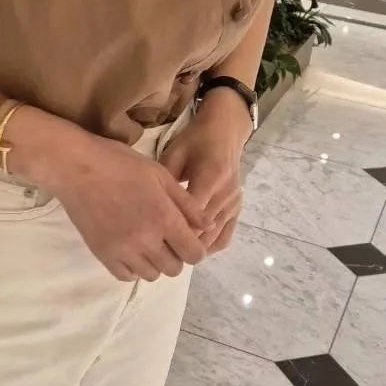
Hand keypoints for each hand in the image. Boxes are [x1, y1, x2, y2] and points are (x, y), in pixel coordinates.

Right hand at [30, 126, 207, 281]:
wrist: (75, 168)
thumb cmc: (120, 164)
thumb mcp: (161, 175)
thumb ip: (187, 204)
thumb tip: (208, 225)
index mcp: (164, 218)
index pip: (194, 254)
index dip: (196, 249)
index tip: (188, 239)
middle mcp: (145, 240)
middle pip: (174, 268)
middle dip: (176, 256)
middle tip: (167, 238)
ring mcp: (122, 250)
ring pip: (152, 274)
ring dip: (155, 262)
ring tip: (148, 243)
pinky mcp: (102, 254)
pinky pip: (126, 276)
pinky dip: (134, 268)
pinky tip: (131, 250)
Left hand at [160, 92, 250, 253]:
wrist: (224, 132)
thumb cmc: (195, 140)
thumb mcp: (175, 153)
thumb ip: (165, 181)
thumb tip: (147, 208)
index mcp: (211, 176)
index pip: (192, 214)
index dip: (173, 230)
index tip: (153, 238)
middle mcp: (226, 193)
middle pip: (203, 230)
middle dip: (180, 243)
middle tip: (156, 252)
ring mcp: (234, 203)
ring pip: (213, 238)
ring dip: (193, 248)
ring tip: (170, 253)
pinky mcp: (237, 209)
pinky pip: (225, 238)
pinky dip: (208, 246)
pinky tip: (190, 248)